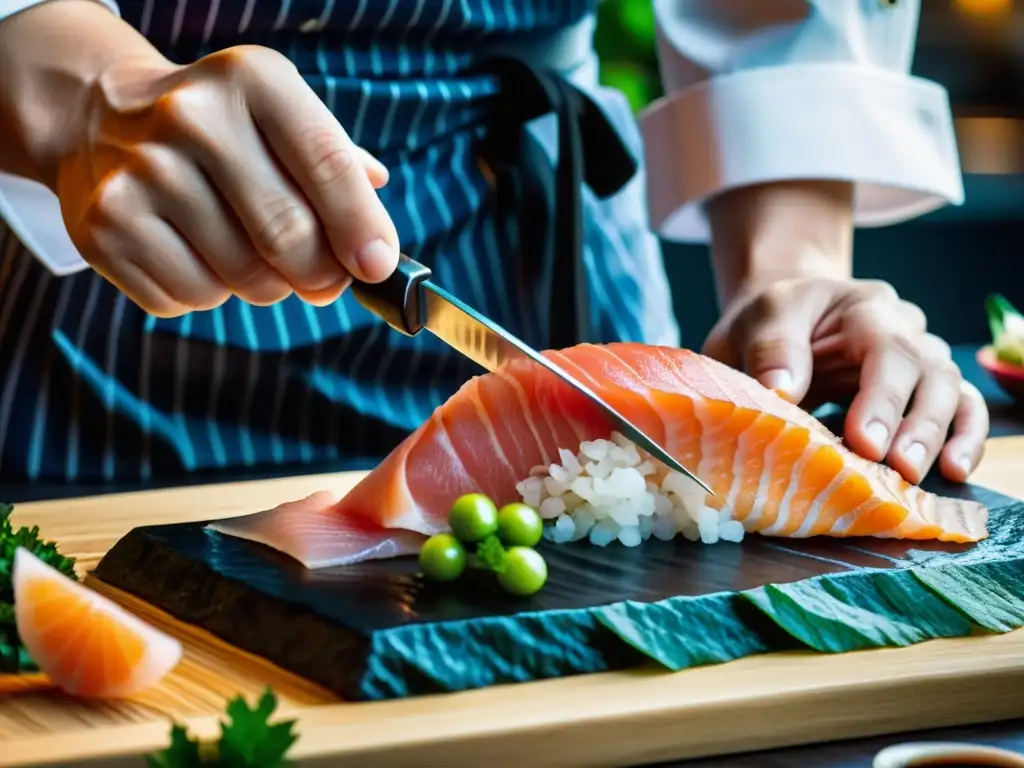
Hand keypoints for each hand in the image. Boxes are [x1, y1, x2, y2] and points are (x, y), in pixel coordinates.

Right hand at [54, 46, 397, 315]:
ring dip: (264, 286)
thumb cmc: (222, 134)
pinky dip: (206, 293)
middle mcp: (192, 118)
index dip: (362, 226)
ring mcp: (143, 173)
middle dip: (320, 274)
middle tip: (323, 280)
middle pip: (288, 235)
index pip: (327, 163)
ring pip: (244, 278)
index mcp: (253, 81)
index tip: (378, 268)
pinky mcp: (106, 226)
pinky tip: (194, 254)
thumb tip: (378, 241)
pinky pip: (191, 297)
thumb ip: (339, 170)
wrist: (102, 122)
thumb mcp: (282, 119)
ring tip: (245, 252)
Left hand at [702, 276, 988, 484]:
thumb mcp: (758, 320)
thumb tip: (783, 392)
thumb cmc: (771, 322)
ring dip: (942, 437)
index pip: (887, 348)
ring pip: (953, 392)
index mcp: (863, 308)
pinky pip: (962, 410)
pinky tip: (953, 471)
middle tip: (900, 469)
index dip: (881, 398)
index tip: (865, 442)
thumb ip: (770, 349)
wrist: (782, 320)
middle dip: (918, 425)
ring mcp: (920, 358)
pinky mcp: (924, 389)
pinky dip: (965, 438)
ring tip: (919, 477)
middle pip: (930, 372)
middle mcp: (904, 329)